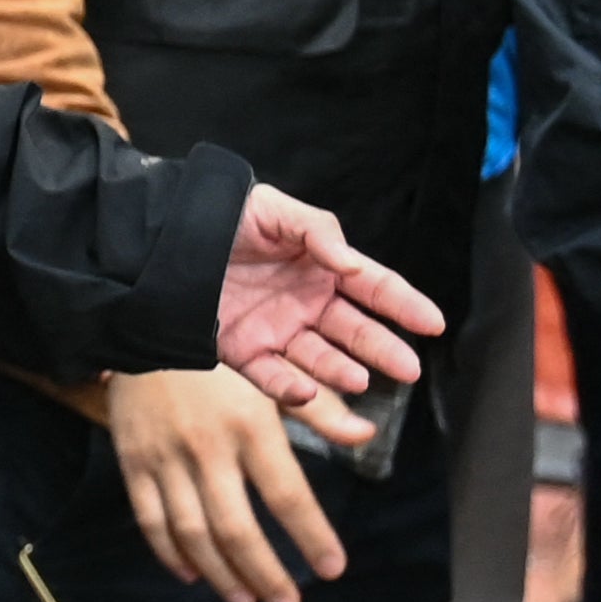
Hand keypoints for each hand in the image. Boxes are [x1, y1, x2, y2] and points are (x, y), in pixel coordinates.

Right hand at [105, 363, 345, 601]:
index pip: (288, 496)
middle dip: (265, 574)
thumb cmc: (218, 351)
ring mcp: (165, 458)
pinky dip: (170, 552)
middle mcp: (207, 448)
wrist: (142, 327)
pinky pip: (150, 518)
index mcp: (250, 426)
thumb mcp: (271, 373)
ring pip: (193, 532)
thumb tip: (364, 435)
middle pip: (238, 528)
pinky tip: (192, 573)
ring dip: (221, 574)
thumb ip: (319, 409)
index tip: (333, 569)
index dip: (312, 537)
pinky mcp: (133, 461)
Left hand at [214, 181, 441, 405]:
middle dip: (383, 349)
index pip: (375, 288)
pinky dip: (289, 387)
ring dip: (340, 370)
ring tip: (360, 378)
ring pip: (319, 358)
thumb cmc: (227, 214)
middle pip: (355, 331)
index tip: (434, 324)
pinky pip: (271, 375)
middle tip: (409, 368)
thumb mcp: (277, 211)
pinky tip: (306, 391)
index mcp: (323, 268)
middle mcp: (307, 303)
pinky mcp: (243, 349)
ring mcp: (277, 329)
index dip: (405, 305)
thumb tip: (351, 265)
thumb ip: (319, 233)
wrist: (166, 234)